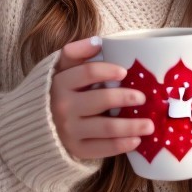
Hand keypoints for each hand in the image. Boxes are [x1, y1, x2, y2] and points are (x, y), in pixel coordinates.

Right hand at [50, 36, 154, 160]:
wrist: (40, 125)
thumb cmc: (61, 92)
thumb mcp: (62, 69)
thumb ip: (76, 52)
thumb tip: (98, 42)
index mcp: (60, 83)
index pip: (87, 72)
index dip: (108, 70)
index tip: (125, 72)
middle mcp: (63, 107)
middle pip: (101, 100)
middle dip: (125, 98)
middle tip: (144, 98)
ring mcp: (69, 131)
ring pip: (106, 128)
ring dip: (132, 126)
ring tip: (150, 125)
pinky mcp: (76, 149)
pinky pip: (102, 149)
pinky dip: (121, 145)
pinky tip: (136, 140)